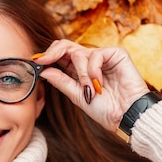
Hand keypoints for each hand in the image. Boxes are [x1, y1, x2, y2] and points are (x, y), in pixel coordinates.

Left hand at [34, 40, 149, 131]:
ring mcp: (103, 56)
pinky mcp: (117, 54)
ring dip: (82, 75)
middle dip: (53, 53)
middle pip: (66, 45)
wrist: (126, 116)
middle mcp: (90, 61)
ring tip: (91, 90)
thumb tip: (42, 70)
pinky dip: (94, 71)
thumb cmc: (105, 109)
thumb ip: (61, 81)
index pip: (60, 55)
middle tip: (44, 60)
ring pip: (79, 54)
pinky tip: (99, 83)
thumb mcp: (77, 95)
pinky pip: (95, 55)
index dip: (47, 56)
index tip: (35, 61)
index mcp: (79, 70)